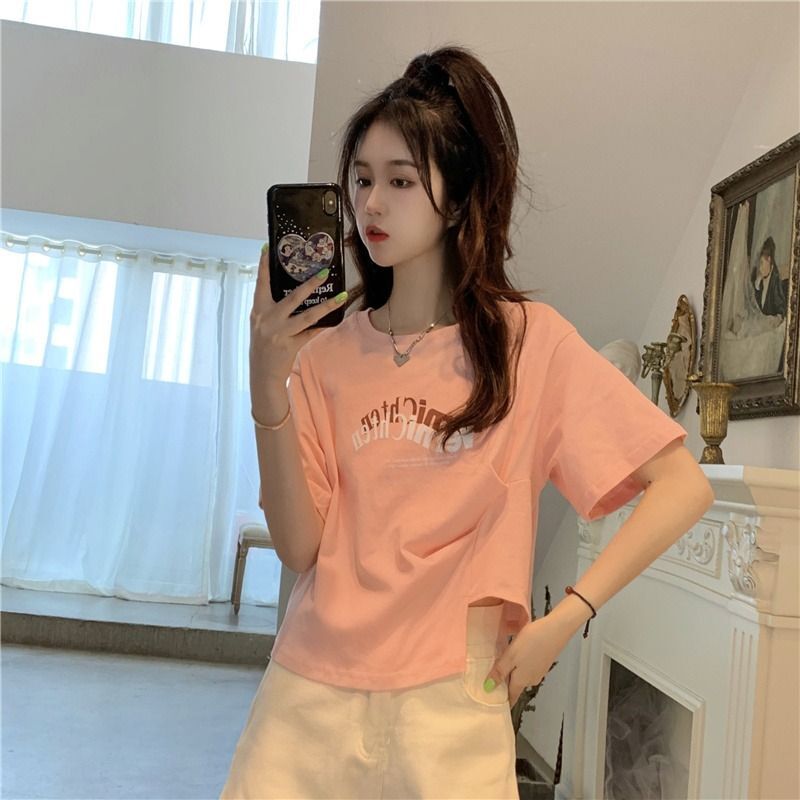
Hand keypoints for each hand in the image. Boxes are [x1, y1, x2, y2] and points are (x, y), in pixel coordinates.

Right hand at [249, 244, 345, 397]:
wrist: (262, 374)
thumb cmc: (263, 346)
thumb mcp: (261, 324)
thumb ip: (271, 308)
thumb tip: (291, 290)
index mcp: (258, 311)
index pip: (261, 283)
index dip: (264, 265)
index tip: (268, 247)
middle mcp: (268, 320)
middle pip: (292, 298)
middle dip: (310, 284)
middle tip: (324, 271)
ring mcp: (280, 333)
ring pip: (308, 316)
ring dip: (327, 305)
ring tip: (341, 295)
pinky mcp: (291, 345)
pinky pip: (312, 333)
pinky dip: (325, 325)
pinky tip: (337, 319)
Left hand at [484, 615, 570, 706]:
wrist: (556, 629)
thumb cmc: (532, 641)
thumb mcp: (511, 655)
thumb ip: (500, 672)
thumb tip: (488, 689)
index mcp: (522, 680)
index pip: (511, 697)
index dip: (502, 701)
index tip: (492, 702)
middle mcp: (531, 679)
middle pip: (515, 686)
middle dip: (504, 683)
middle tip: (489, 676)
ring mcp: (539, 671)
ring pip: (521, 675)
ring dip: (512, 671)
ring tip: (500, 661)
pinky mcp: (543, 662)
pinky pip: (528, 667)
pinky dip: (520, 663)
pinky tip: (516, 653)